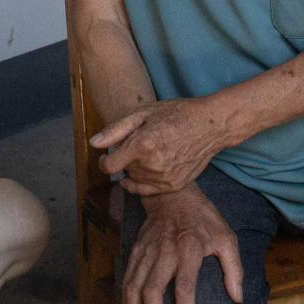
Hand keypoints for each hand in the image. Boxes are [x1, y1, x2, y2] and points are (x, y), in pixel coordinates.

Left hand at [92, 97, 232, 195]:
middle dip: (126, 158)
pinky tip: (148, 170)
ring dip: (136, 169)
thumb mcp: (143, 113)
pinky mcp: (174, 185)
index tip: (107, 156)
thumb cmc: (176, 114)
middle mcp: (152, 165)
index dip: (104, 161)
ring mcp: (164, 177)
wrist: (210, 125)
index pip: (110, 165)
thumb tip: (94, 144)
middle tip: (140, 143)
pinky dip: (144, 182)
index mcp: (142, 145)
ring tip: (151, 152)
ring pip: (136, 180)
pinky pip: (148, 190)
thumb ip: (116, 130)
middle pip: (124, 170)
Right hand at [123, 185, 243, 303]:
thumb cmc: (202, 217)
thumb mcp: (226, 237)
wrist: (172, 193)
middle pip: (152, 289)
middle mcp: (164, 251)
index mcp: (188, 248)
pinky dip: (126, 300)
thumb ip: (234, 268)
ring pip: (134, 286)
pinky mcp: (135, 251)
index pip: (184, 285)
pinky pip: (127, 278)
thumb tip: (238, 298)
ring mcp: (146, 251)